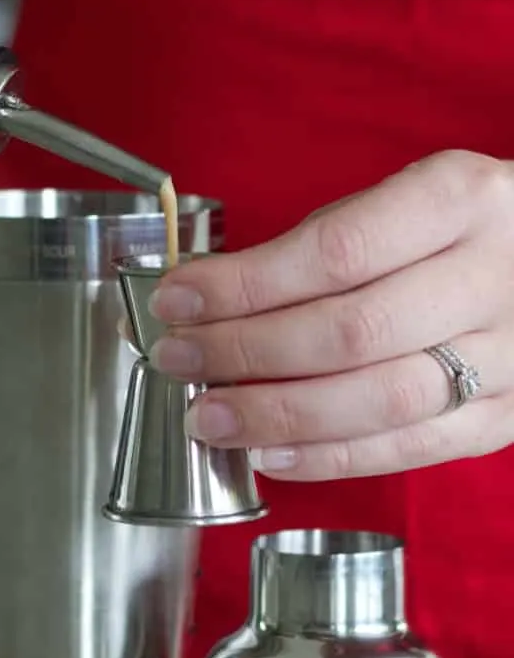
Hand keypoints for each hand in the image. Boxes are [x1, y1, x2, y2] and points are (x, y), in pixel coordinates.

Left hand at [146, 150, 513, 480]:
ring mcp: (511, 355)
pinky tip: (267, 454)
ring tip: (207, 418)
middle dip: (245, 352)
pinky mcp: (505, 416)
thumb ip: (300, 255)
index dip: (244, 285)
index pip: (335, 251)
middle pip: (352, 331)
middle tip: (178, 359)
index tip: (176, 300)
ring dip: (277, 416)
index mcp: (462, 200)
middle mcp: (496, 276)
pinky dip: (329, 457)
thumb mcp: (385, 211)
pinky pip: (411, 448)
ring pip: (381, 400)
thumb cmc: (440, 237)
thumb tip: (191, 299)